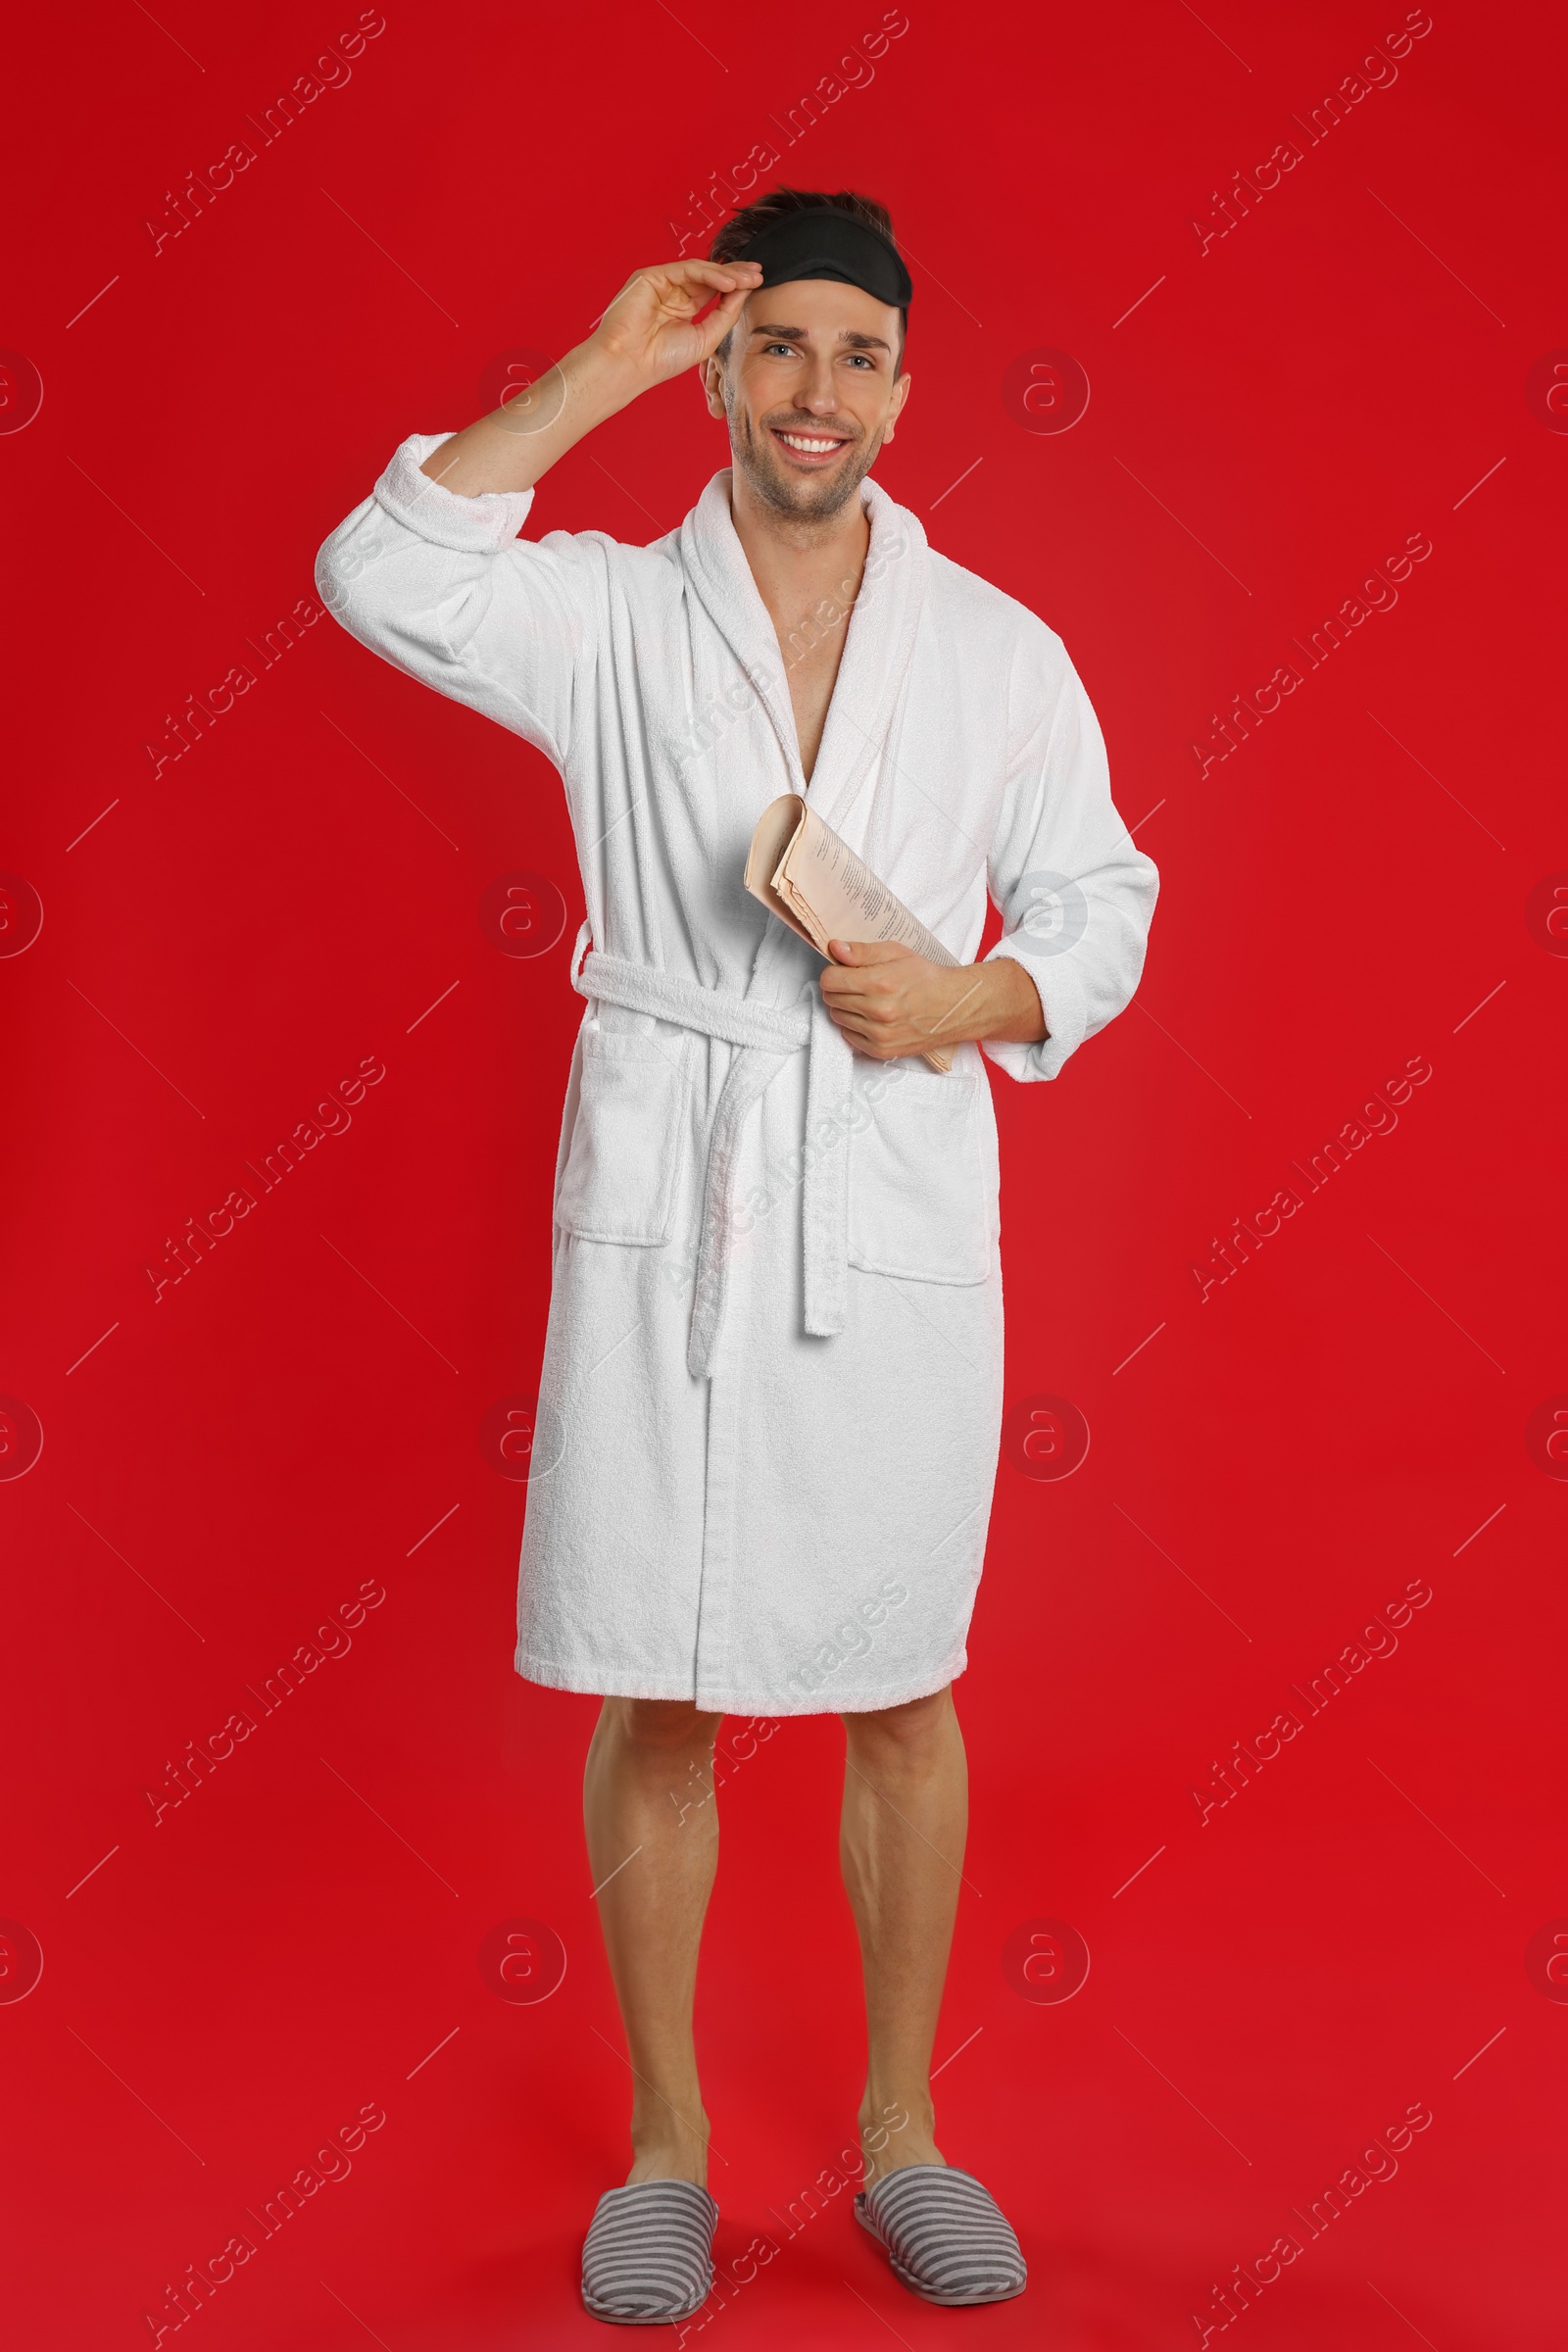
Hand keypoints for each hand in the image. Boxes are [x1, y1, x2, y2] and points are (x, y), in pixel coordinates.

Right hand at [590, 258, 762, 391]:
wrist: (629, 365)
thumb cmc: (660, 359)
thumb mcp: (705, 338)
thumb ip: (725, 314)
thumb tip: (744, 291)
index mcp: (683, 309)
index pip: (714, 290)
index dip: (736, 286)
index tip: (757, 283)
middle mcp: (673, 293)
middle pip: (710, 276)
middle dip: (736, 273)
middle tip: (758, 274)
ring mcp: (662, 283)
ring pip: (700, 270)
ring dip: (727, 273)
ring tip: (748, 279)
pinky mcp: (652, 276)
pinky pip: (687, 269)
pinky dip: (710, 273)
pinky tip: (729, 282)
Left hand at [819, 939, 1046, 1059]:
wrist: (954, 1007)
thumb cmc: (926, 978)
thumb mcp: (896, 953)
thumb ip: (862, 951)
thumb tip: (835, 948)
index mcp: (880, 983)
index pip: (830, 980)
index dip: (834, 972)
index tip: (844, 971)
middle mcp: (879, 1012)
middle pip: (831, 999)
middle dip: (840, 988)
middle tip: (858, 984)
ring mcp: (880, 1034)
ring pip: (837, 1017)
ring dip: (846, 1007)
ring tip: (867, 1000)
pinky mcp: (882, 1050)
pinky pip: (848, 1037)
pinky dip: (854, 1026)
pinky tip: (871, 1017)